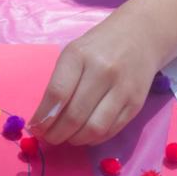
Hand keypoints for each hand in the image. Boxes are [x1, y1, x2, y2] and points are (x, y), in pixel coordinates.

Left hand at [27, 25, 158, 144]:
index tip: (35, 128)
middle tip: (50, 138)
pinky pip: (111, 130)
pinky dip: (94, 138)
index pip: (57, 93)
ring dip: (75, 140)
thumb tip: (44, 120)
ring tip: (67, 138)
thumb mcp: (74, 53)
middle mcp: (102, 71)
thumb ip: (60, 82)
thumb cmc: (99, 46)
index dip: (43, 118)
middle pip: (74, 116)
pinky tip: (86, 134)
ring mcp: (122, 88)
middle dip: (56, 134)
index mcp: (79, 55)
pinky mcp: (136, 103)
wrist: (141, 35)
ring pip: (94, 128)